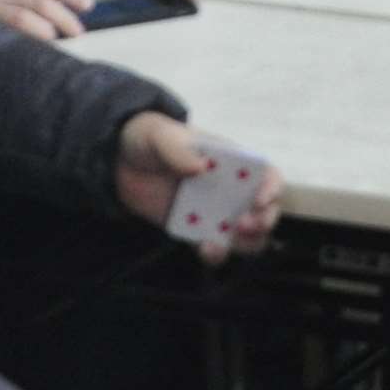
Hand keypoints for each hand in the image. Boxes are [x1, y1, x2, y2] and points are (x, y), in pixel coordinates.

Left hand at [112, 110, 281, 259]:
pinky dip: (216, 254)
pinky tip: (204, 249)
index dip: (272, 188)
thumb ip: (177, 149)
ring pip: (248, 235)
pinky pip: (216, 248)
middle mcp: (231, 188)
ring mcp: (216, 212)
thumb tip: (201, 167)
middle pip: (265, 210)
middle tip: (243, 224)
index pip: (266, 174)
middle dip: (263, 220)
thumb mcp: (158, 135)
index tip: (260, 200)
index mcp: (231, 160)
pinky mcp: (196, 231)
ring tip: (222, 242)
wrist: (117, 162)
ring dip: (246, 243)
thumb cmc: (147, 138)